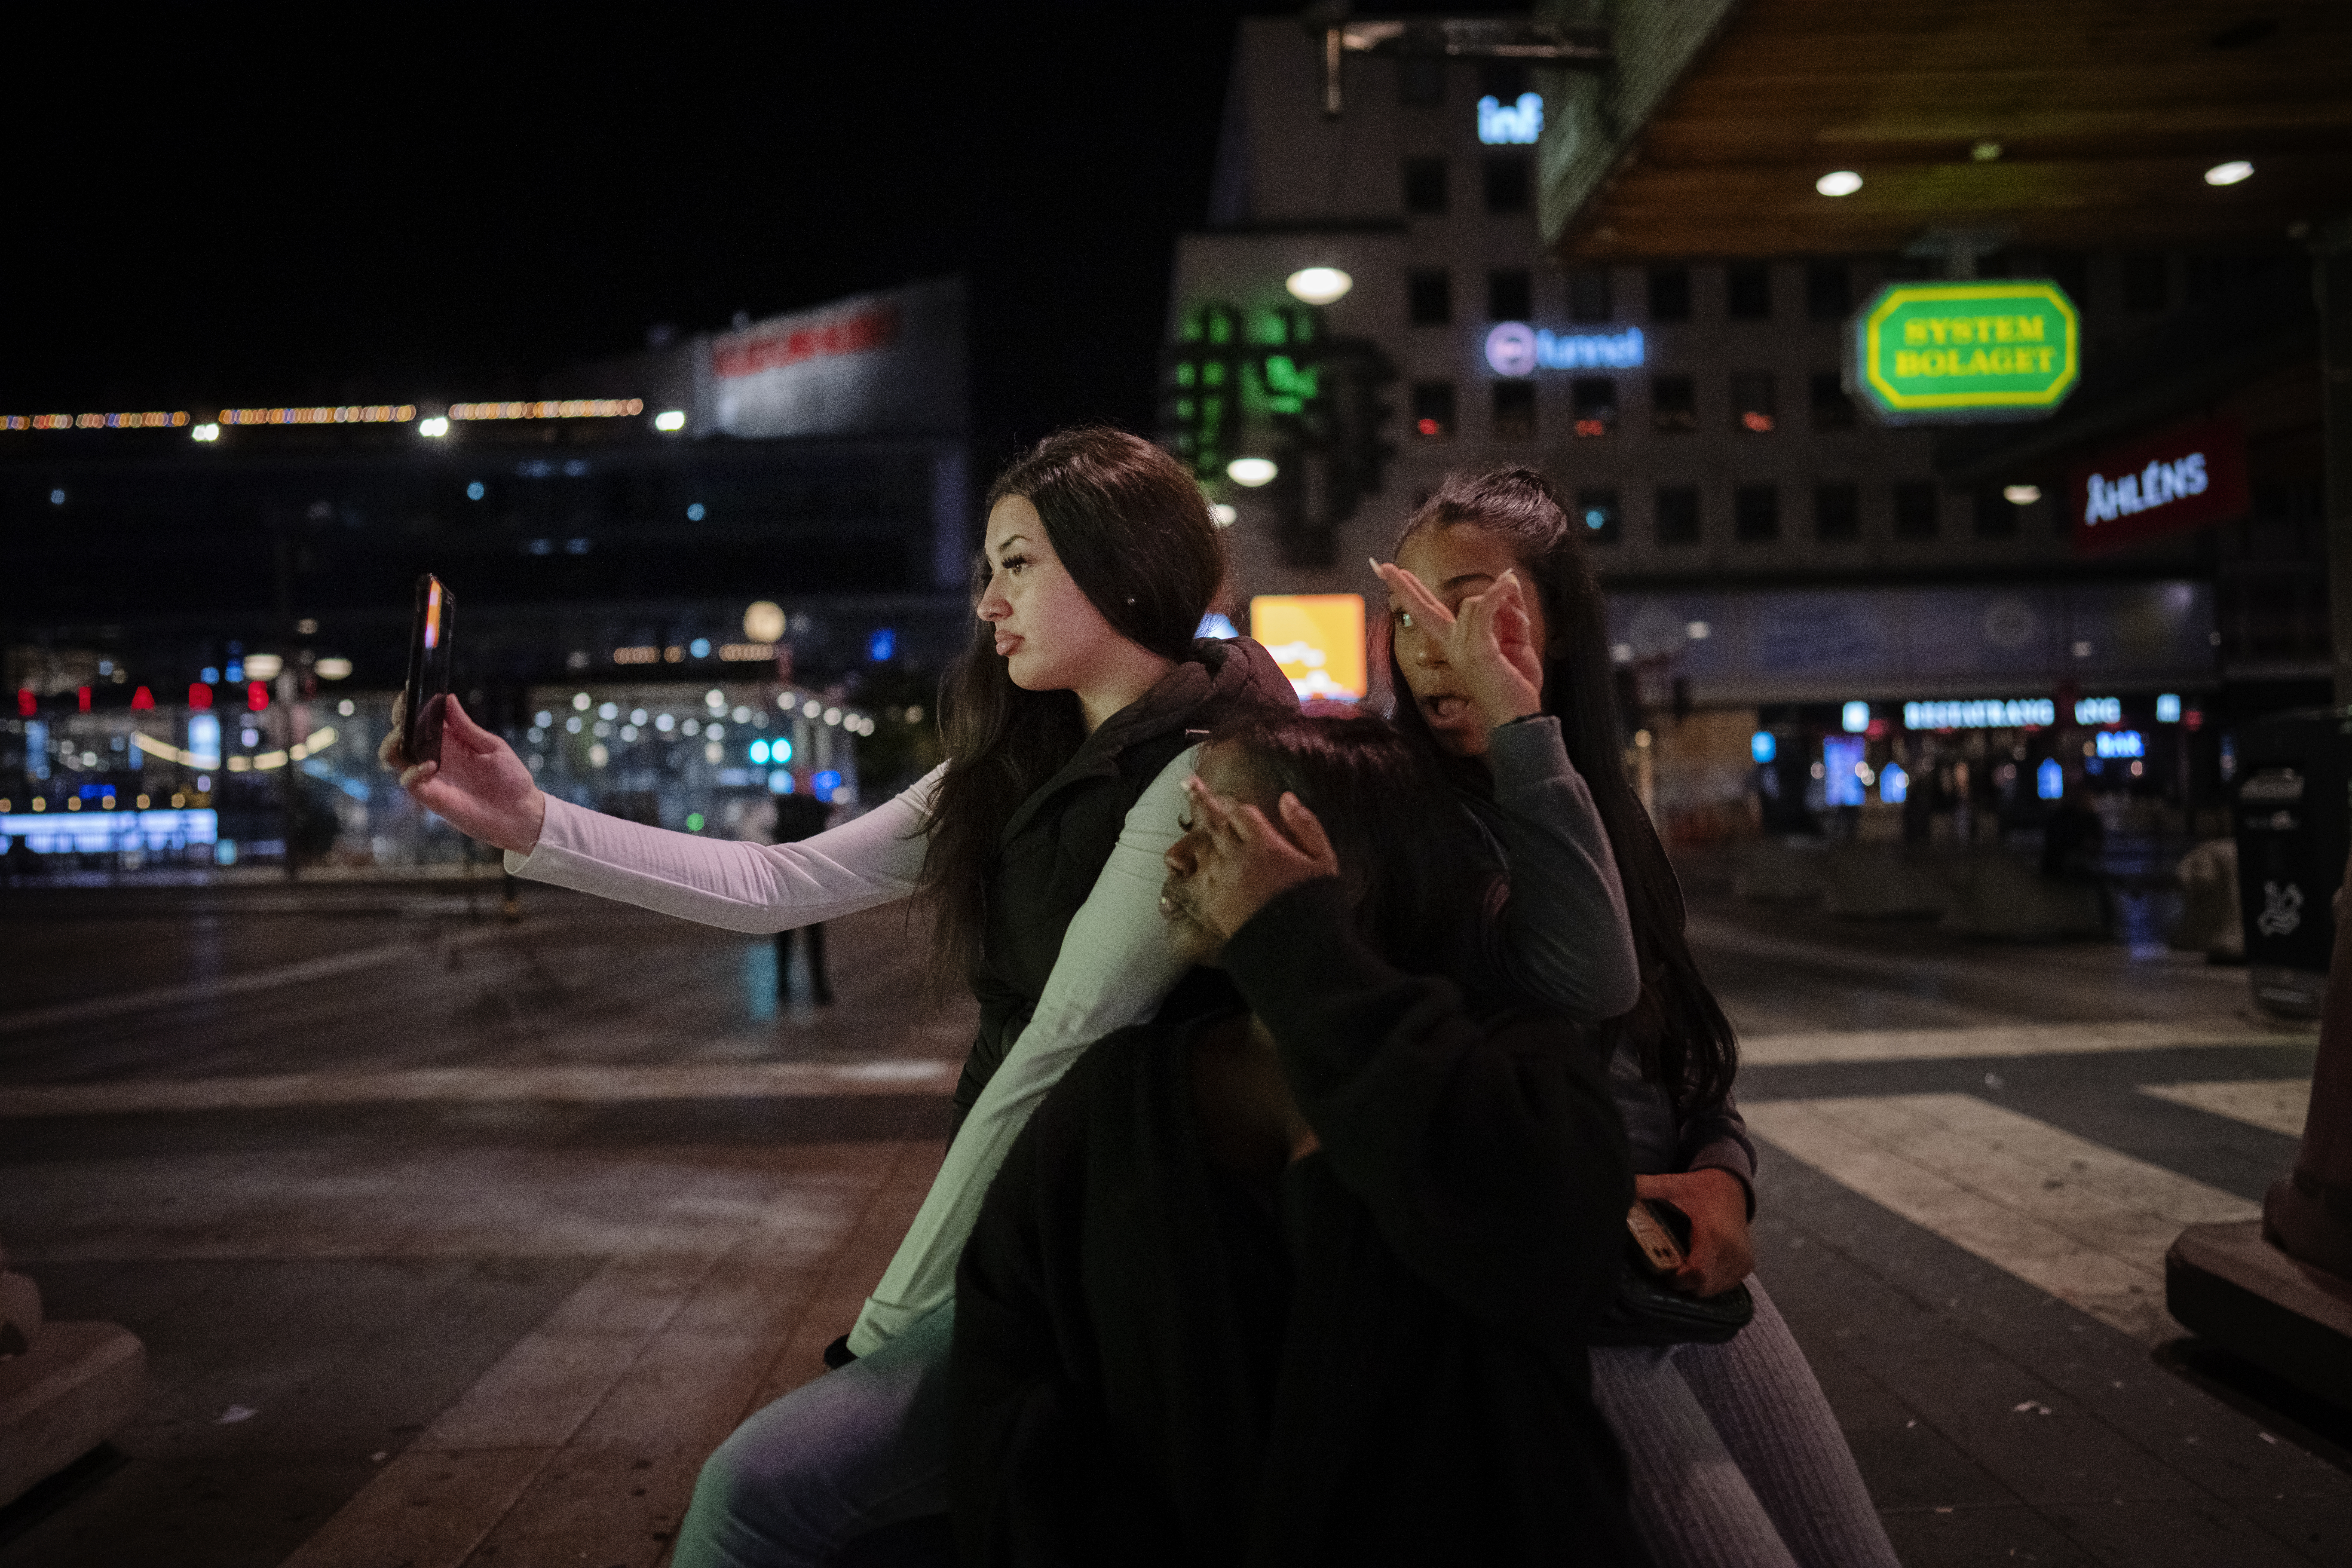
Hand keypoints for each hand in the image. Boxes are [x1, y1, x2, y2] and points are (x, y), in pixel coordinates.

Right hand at [379, 693, 547, 854]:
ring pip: (395, 757)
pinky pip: (408, 782)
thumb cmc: (510, 778)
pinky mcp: (431, 796)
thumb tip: (448, 698)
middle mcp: (434, 755)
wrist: (520, 813)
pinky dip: (412, 772)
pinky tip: (430, 765)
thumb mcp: (492, 746)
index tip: (409, 688)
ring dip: (392, 744)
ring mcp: (430, 776)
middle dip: (398, 719)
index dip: (411, 704)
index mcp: (449, 740)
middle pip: (402, 735)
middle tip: (404, 710)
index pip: (421, 719)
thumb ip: (466, 726)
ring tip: (403, 735)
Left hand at [1180, 776, 1340, 938]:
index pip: (1242, 814)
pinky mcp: (1209, 904)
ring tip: (1181, 814)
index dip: (1239, 808)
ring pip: (1200, 846)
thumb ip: (1306, 826)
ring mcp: (1219, 881)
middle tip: (1188, 783)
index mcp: (1266, 846)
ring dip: (1193, 829)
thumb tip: (1286, 798)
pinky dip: (1182, 869)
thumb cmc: (1315, 904)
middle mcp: (1237, 859)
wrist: (1298, 952)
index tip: (1231, 801)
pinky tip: (1176, 861)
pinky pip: (1187, 880)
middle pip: (1214, 823)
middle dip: (1202, 801)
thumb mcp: (1324, 861)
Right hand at [1372, 559, 1543, 729]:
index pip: (1428, 611)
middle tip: (1383, 567)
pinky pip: (1484, 607)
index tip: (1387, 572)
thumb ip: (1508, 608)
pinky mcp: (1475, 650)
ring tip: (1520, 629)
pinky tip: (1506, 583)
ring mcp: (1460, 648)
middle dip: (1403, 586)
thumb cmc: (1514, 681)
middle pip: (1424, 608)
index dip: (1408, 592)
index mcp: (1455, 642)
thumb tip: (1506, 580)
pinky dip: (1498, 594)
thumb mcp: (1515, 637)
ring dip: (1505, 605)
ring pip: (1473, 601)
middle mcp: (1451, 645)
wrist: (1517, 716)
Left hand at [1637, 1169, 1753, 1296]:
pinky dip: (1709, 1281)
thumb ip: (1645, 1188)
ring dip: (1695, 1284)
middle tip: (1669, 1267)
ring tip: (1683, 1265)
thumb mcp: (1671, 1184)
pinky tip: (1698, 1264)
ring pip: (1713, 1290)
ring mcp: (1743, 1261)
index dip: (1677, 1280)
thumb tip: (1615, 1190)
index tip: (1663, 1270)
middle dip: (1683, 1284)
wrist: (1732, 1186)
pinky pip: (1724, 1286)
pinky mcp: (1747, 1266)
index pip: (1697, 1274)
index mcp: (1714, 1235)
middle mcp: (1734, 1252)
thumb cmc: (1700, 1187)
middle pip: (1703, 1287)